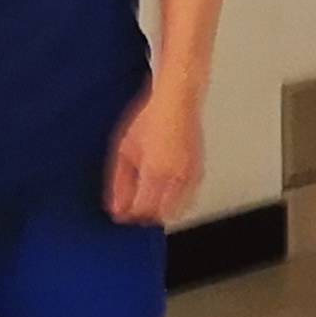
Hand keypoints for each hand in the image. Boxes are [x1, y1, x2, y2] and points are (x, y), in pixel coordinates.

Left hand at [107, 84, 205, 227]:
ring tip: (148, 199)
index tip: (121, 212)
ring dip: (160, 210)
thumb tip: (117, 206)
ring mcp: (190, 175)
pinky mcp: (199, 171)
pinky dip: (175, 201)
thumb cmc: (151, 118)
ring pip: (176, 210)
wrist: (177, 101)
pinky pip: (188, 198)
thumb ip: (119, 182)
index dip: (129, 214)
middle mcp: (176, 176)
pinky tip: (164, 190)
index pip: (142, 209)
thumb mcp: (125, 150)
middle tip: (133, 207)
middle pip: (160, 214)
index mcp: (155, 171)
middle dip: (144, 215)